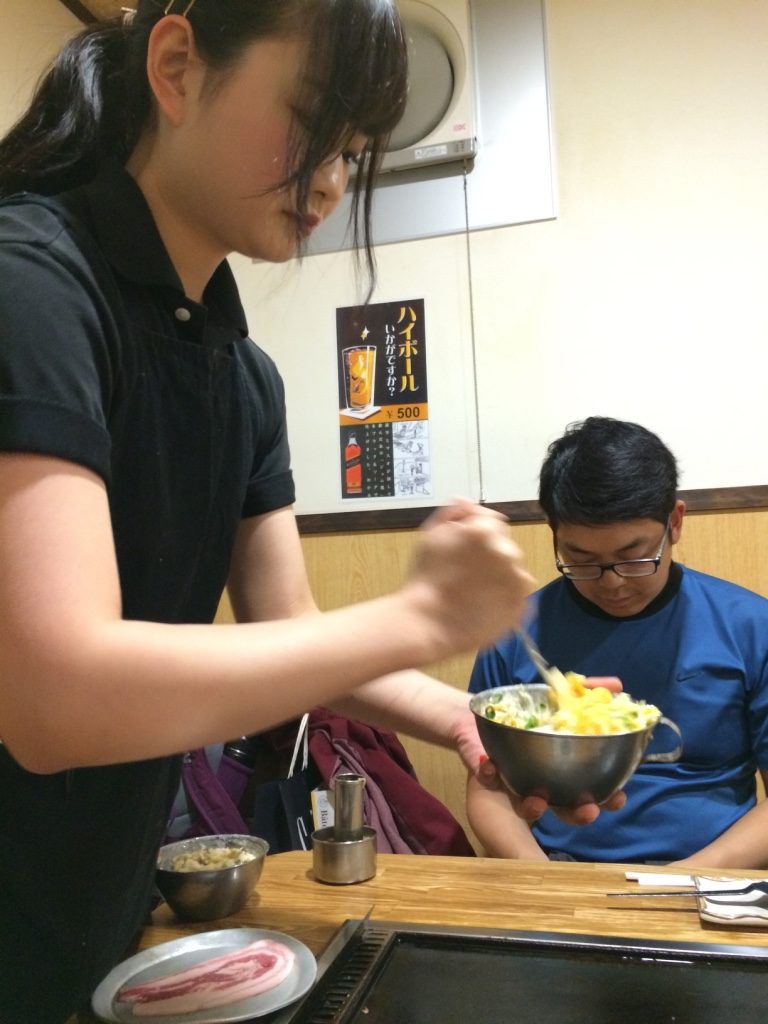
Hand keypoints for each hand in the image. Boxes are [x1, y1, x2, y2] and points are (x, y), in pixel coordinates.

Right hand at [404, 500, 534, 656]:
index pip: (493, 522)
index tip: (464, 551)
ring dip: (500, 574)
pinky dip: (506, 595)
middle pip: (505, 545)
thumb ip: (452, 513)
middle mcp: (506, 551)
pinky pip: (519, 594)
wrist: (427, 622)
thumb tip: (466, 501)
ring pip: (513, 569)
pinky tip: (485, 602)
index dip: (478, 534)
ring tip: (475, 590)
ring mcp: (517, 579)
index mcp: (484, 530)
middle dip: (490, 554)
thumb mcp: (430, 535)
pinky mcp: (520, 604)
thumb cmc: (425, 578)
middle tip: (466, 573)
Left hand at [456, 679, 626, 828]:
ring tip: (539, 802)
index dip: (609, 800)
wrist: (478, 711)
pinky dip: (490, 774)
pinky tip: (490, 766)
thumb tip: (618, 684)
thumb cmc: (525, 709)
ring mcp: (516, 783)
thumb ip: (588, 691)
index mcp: (565, 769)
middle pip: (566, 810)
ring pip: (529, 807)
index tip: (620, 797)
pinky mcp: (488, 776)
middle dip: (578, 814)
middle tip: (588, 810)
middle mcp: (543, 783)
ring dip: (535, 807)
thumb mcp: (559, 697)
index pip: (594, 793)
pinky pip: (489, 780)